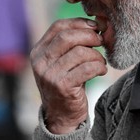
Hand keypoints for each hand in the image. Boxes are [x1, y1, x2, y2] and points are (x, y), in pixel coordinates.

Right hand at [30, 18, 106, 133]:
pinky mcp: (62, 87)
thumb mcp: (60, 62)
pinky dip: (98, 67)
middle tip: (101, 42)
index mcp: (38, 52)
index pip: (58, 27)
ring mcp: (49, 75)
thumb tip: (93, 25)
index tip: (95, 27)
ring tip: (100, 62)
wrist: (61, 116)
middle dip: (89, 36)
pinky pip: (86, 69)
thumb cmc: (66, 84)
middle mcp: (40, 62)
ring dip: (96, 55)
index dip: (79, 23)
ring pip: (79, 52)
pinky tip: (101, 71)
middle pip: (67, 37)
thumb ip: (69, 45)